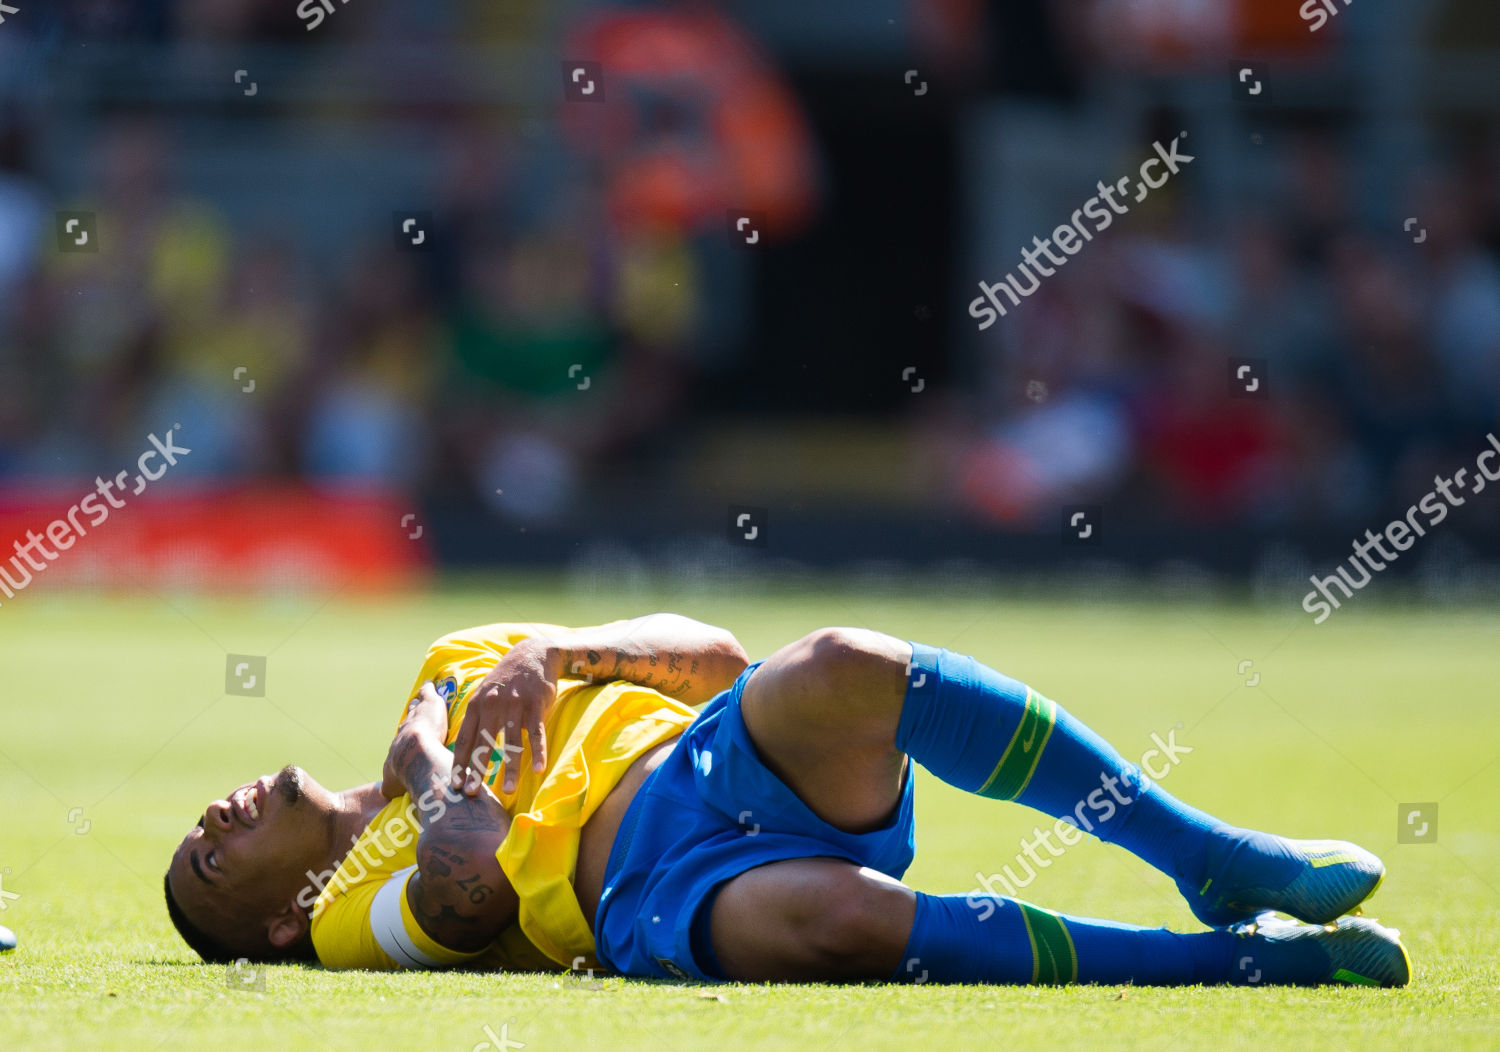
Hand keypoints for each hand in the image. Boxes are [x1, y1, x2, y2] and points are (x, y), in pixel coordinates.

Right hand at [381, 682, 450, 799]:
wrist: (415, 758)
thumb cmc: (409, 777)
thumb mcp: (394, 789)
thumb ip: (391, 793)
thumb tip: (383, 807)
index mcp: (396, 752)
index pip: (400, 745)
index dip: (403, 742)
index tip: (405, 740)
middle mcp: (403, 733)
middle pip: (405, 725)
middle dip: (408, 721)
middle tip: (411, 715)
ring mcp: (415, 718)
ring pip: (415, 710)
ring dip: (417, 705)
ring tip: (419, 700)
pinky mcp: (429, 705)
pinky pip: (426, 694)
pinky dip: (428, 691)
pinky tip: (430, 686)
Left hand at [450, 639, 560, 795]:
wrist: (532, 655)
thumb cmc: (506, 680)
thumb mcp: (483, 693)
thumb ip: (474, 716)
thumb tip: (461, 745)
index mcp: (477, 705)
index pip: (464, 739)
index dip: (459, 762)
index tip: (454, 784)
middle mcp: (493, 706)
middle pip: (483, 744)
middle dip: (477, 770)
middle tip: (472, 793)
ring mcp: (515, 706)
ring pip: (511, 742)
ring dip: (511, 768)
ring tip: (509, 790)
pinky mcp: (536, 706)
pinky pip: (537, 733)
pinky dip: (538, 751)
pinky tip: (539, 769)